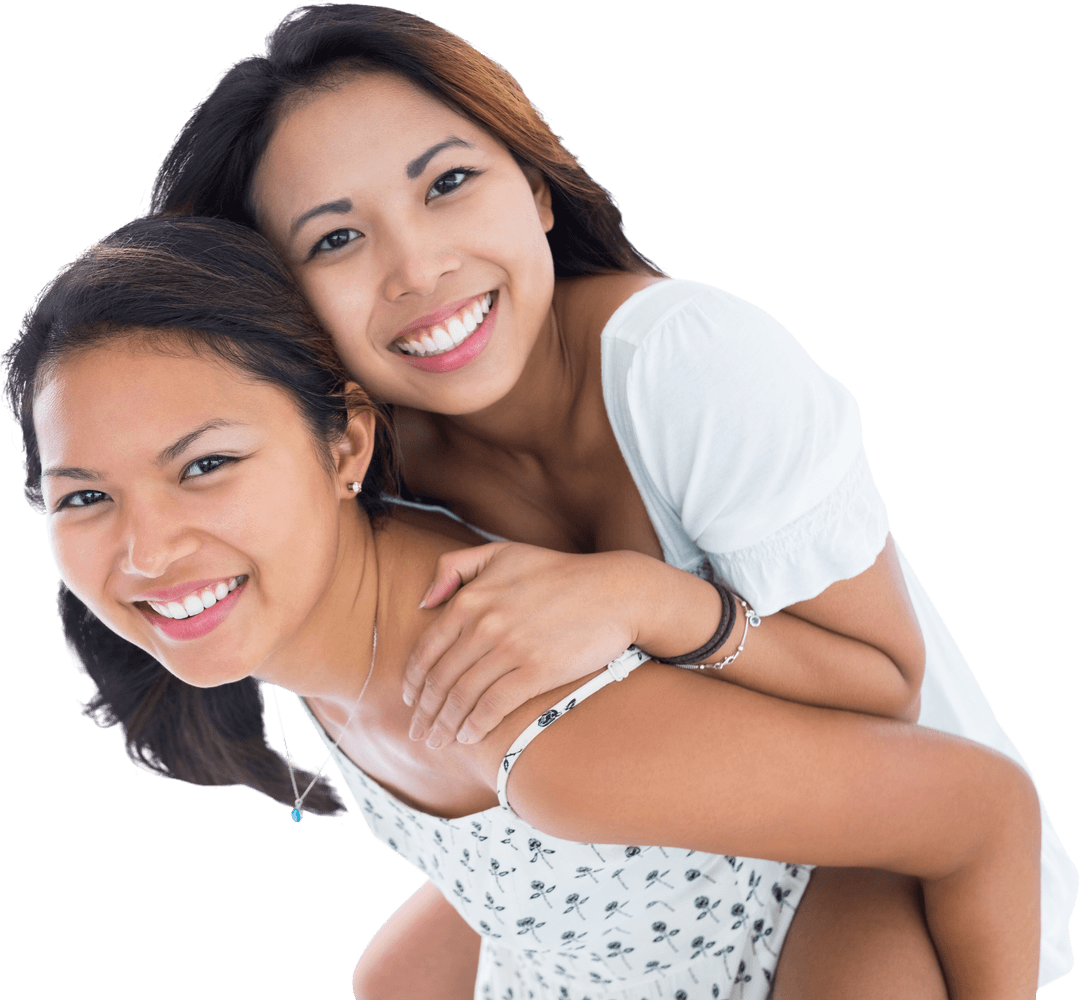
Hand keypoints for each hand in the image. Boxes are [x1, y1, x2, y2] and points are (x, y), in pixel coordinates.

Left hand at [403, 543, 685, 747]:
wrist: (615, 591)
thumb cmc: (558, 573)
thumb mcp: (501, 553)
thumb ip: (455, 567)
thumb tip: (423, 602)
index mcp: (471, 598)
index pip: (427, 649)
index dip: (413, 681)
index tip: (410, 701)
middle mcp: (484, 624)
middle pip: (441, 679)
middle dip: (424, 712)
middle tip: (418, 731)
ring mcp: (510, 649)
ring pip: (462, 697)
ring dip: (444, 725)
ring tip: (438, 741)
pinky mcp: (536, 670)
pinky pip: (494, 706)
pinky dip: (475, 726)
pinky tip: (468, 737)